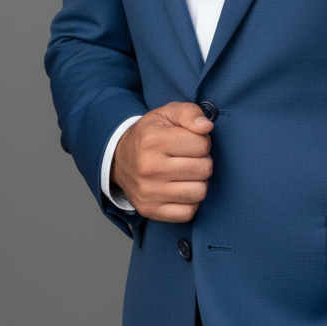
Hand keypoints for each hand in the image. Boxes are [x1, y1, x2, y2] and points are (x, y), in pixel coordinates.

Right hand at [110, 102, 213, 222]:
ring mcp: (148, 192)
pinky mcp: (149, 210)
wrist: (120, 158)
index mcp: (153, 140)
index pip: (202, 144)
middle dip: (203, 161)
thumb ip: (190, 113)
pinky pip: (188, 213)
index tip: (190, 141)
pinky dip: (190, 201)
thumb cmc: (150, 134)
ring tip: (186, 172)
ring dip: (198, 182)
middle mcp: (148, 167)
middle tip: (189, 157)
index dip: (202, 141)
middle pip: (204, 169)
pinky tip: (181, 188)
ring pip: (199, 192)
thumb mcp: (167, 113)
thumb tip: (206, 127)